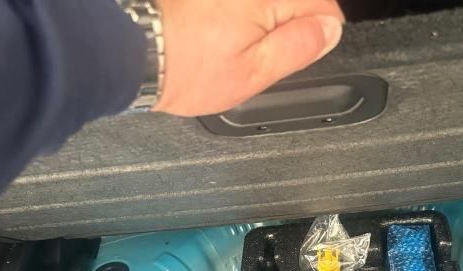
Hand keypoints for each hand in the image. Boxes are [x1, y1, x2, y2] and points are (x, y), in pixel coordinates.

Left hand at [153, 0, 344, 115]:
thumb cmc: (185, 67)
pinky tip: (215, 33)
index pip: (324, 6)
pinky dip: (234, 16)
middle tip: (255, 53)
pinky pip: (239, 6)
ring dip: (261, 19)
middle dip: (285, 23)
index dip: (319, 33)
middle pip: (295, 0)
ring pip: (266, 4)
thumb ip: (299, 47)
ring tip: (228, 43)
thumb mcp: (253, 72)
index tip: (302, 51)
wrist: (132, 51)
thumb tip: (330, 30)